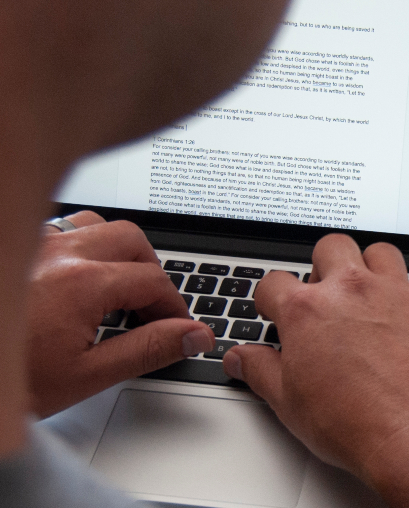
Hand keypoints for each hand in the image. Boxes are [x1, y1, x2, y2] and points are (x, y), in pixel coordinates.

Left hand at [25, 211, 213, 416]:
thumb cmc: (8, 380)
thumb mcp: (87, 375)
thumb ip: (148, 349)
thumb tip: (193, 335)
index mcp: (82, 282)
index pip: (154, 281)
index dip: (175, 308)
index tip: (178, 329)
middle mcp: (59, 253)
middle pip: (133, 241)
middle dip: (152, 273)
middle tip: (152, 310)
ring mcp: (33, 246)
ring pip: (97, 225)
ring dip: (117, 251)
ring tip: (118, 287)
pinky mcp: (15, 249)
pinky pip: (61, 229)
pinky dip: (82, 246)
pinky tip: (78, 277)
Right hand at [223, 235, 408, 506]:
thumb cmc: (357, 424)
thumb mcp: (289, 404)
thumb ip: (260, 371)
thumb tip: (241, 358)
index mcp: (308, 311)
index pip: (273, 281)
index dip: (270, 298)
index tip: (275, 309)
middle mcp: (353, 291)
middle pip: (331, 247)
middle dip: (324, 266)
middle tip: (325, 296)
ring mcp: (398, 294)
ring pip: (381, 252)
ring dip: (371, 269)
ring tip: (368, 296)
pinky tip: (408, 323)